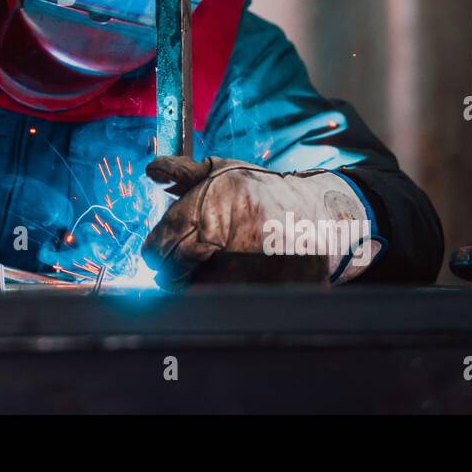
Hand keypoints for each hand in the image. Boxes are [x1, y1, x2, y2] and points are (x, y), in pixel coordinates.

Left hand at [143, 155, 377, 287]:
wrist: (319, 217)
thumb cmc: (265, 192)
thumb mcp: (225, 171)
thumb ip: (183, 172)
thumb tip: (152, 170)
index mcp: (211, 206)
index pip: (161, 242)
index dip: (156, 249)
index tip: (160, 251)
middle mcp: (225, 237)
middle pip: (171, 272)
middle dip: (171, 270)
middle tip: (180, 264)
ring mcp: (243, 269)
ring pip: (193, 291)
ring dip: (194, 283)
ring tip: (211, 266)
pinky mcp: (260, 293)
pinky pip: (221, 301)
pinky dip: (220, 293)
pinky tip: (233, 276)